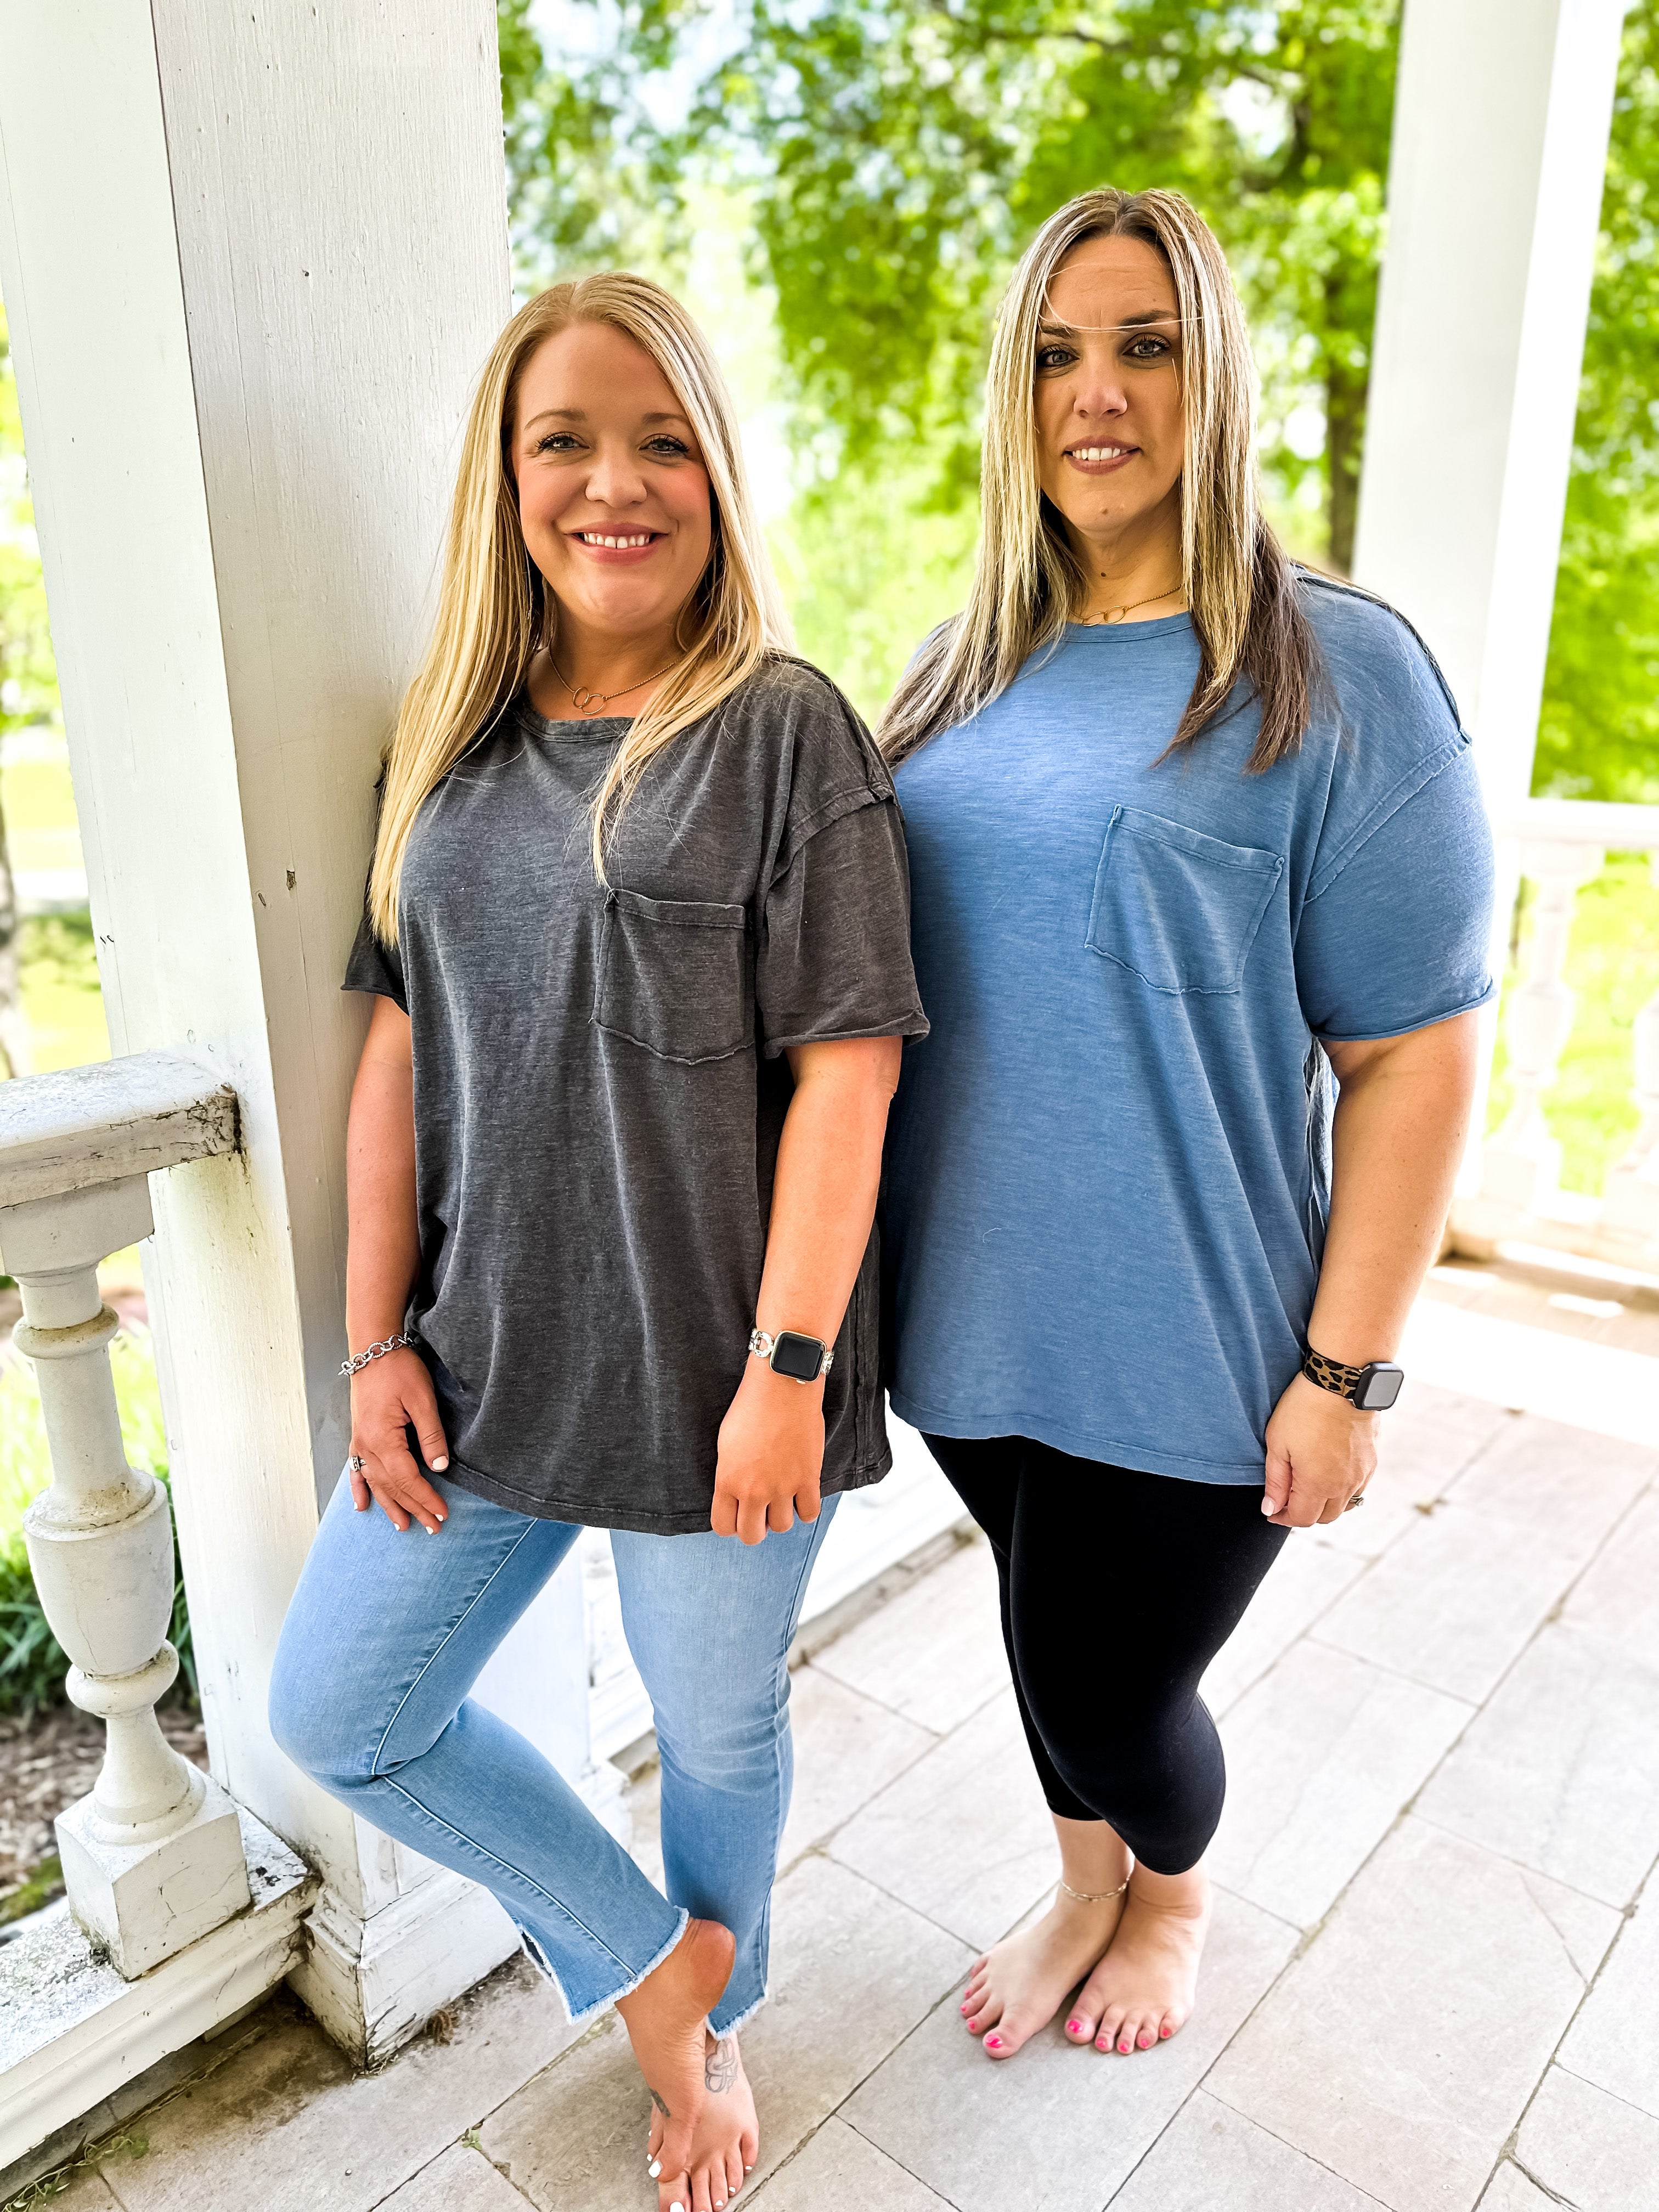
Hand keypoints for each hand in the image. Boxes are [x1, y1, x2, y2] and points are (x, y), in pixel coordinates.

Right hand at [348, 1347, 450, 1533]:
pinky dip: (359, 1489)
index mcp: (383, 1439)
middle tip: (432, 1527)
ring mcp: (360, 1442)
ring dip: (389, 1505)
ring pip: (375, 1483)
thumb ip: (431, 1436)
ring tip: (403, 1526)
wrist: (373, 1350)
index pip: (408, 1479)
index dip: (426, 1498)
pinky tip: (361, 1505)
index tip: (442, 1513)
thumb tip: (440, 1468)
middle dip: (413, 1508)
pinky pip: (357, 1470)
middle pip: (392, 1486)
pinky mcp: (358, 1436)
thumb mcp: (423, 1400)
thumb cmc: (399, 1370)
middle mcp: (367, 1446)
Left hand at [712, 1362, 824, 1544]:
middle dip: (755, 1527)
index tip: (737, 1514)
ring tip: (781, 1498)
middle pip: (752, 1536)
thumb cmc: (750, 1408)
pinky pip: (809, 1514)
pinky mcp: (808, 1478)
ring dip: (781, 1516)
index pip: (723, 1527)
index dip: (730, 1525)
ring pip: (782, 1527)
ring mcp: (783, 1486)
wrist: (781, 1387)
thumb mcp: (726, 1445)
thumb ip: (729, 1477)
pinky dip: (805, 1509)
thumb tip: (736, 1497)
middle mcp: (754, 1490)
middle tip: (760, 1511)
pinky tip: (801, 1495)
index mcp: (728, 1481)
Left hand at [1261, 1371, 1375, 1526]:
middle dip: (1304, 1514)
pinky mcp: (1372, 1461)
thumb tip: (1270, 1509)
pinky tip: (1329, 1474)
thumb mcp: (1278, 1444)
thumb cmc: (1304, 1409)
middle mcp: (1344, 1486)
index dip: (1283, 1518)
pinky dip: (1342, 1491)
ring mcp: (1362, 1474)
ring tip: (1307, 1487)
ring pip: (1344, 1505)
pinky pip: (1358, 1489)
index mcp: (1318, 1484)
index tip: (1271, 1511)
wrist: (1342, 1382)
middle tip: (1287, 1499)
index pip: (1302, 1519)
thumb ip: (1276, 1482)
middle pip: (1324, 1517)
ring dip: (1325, 1504)